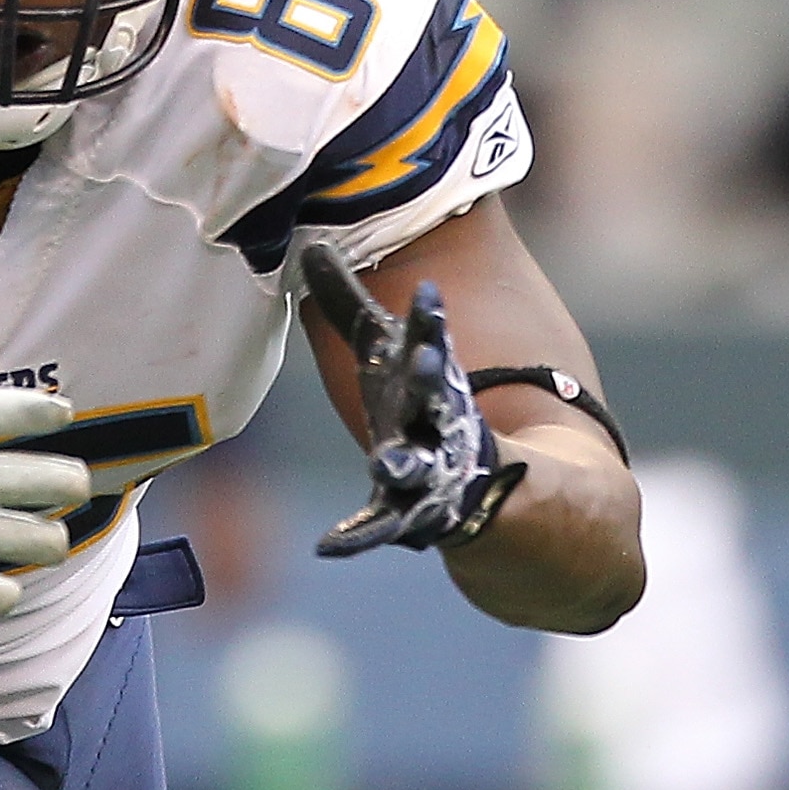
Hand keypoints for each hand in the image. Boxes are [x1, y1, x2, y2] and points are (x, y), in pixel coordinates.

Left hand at [300, 244, 523, 555]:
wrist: (477, 487)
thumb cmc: (413, 401)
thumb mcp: (381, 352)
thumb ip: (348, 302)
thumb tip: (311, 242)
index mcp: (427, 381)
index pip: (431, 344)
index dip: (430, 322)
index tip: (428, 294)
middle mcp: (434, 422)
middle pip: (436, 398)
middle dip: (434, 380)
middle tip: (432, 362)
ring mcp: (427, 470)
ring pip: (416, 465)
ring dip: (403, 463)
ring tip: (388, 464)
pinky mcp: (408, 515)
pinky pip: (380, 528)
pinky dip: (356, 537)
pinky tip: (329, 547)